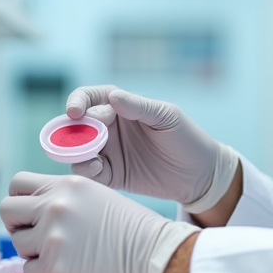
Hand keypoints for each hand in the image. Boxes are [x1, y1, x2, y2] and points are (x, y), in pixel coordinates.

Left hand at [0, 172, 198, 272]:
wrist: (153, 254)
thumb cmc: (131, 229)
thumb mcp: (96, 196)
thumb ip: (63, 198)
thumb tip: (34, 211)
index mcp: (66, 184)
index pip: (17, 183)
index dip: (20, 200)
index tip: (31, 213)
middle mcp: (55, 205)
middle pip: (6, 210)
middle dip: (17, 225)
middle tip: (36, 236)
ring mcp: (52, 235)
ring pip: (17, 242)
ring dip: (33, 250)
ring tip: (62, 253)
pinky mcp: (54, 264)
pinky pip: (28, 269)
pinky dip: (42, 272)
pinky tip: (67, 268)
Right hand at [65, 85, 238, 213]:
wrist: (199, 175)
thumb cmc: (185, 138)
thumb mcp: (166, 117)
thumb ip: (139, 106)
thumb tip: (112, 97)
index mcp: (120, 106)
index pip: (89, 98)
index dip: (77, 102)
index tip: (74, 111)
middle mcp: (108, 127)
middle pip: (77, 125)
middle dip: (72, 130)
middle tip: (81, 139)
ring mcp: (107, 152)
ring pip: (77, 149)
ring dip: (76, 152)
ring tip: (90, 156)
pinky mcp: (110, 175)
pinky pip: (88, 172)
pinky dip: (86, 170)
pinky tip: (98, 169)